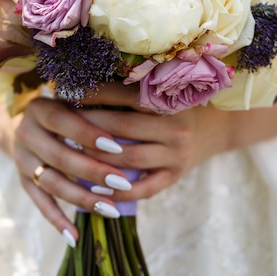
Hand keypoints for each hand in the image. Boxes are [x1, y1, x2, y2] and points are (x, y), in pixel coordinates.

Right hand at [13, 94, 141, 242]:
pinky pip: (40, 204)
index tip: (117, 145)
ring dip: (81, 198)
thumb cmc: (72, 107)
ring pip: (50, 184)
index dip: (88, 134)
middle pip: (57, 157)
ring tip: (110, 210)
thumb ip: (103, 100)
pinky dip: (57, 221)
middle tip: (122, 182)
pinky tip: (75, 237)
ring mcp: (22, 160)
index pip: (62, 121)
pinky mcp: (24, 181)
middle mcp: (25, 134)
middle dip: (91, 171)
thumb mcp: (82, 98)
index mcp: (39, 108)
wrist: (34, 122)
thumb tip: (138, 101)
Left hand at [80, 82, 233, 200]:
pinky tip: (94, 189)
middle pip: (123, 126)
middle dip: (88, 125)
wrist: (215, 128)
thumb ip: (129, 90)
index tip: (65, 92)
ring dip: (97, 156)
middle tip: (61, 124)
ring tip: (70, 153)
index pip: (124, 95)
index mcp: (170, 100)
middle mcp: (175, 127)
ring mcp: (176, 155)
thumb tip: (82, 84)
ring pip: (129, 158)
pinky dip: (118, 191)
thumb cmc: (177, 105)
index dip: (93, 94)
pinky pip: (144, 189)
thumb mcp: (162, 92)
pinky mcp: (175, 177)